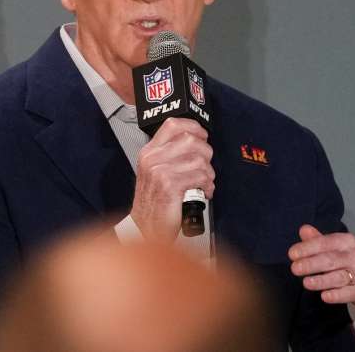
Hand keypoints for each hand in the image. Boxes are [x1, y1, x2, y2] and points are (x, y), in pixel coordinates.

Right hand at [130, 117, 214, 241]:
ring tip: (205, 182)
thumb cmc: (154, 202)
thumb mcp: (155, 172)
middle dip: (206, 153)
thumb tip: (196, 141)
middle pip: (191, 139)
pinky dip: (208, 185)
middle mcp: (152, 158)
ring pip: (199, 159)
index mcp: (149, 152)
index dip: (194, 127)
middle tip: (205, 166)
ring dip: (208, 173)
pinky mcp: (170, 186)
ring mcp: (160, 171)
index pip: (173, 124)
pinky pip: (200, 177)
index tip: (202, 136)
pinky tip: (204, 191)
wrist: (145, 229)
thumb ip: (170, 155)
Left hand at [288, 224, 354, 313]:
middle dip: (311, 264)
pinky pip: (350, 293)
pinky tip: (324, 296)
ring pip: (339, 277)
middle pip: (331, 259)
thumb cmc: (354, 264)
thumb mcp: (339, 250)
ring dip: (321, 280)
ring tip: (306, 283)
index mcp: (348, 241)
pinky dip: (337, 295)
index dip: (308, 248)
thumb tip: (303, 229)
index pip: (325, 242)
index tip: (292, 254)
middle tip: (294, 269)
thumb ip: (319, 240)